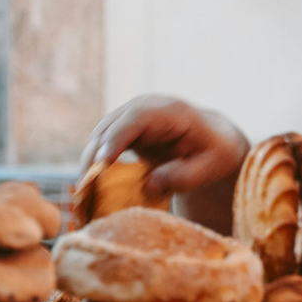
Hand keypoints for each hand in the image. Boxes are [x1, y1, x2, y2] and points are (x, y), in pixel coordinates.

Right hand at [79, 96, 249, 232]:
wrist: (217, 140)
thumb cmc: (216, 153)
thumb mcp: (211, 167)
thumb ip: (185, 176)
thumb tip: (150, 185)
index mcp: (172, 111)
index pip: (137, 117)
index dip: (117, 138)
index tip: (102, 164)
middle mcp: (148, 107)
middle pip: (111, 125)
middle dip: (95, 155)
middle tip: (85, 189)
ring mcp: (134, 117)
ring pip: (101, 135)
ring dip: (90, 162)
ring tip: (84, 194)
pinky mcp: (126, 131)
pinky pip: (103, 144)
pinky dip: (95, 164)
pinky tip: (91, 189)